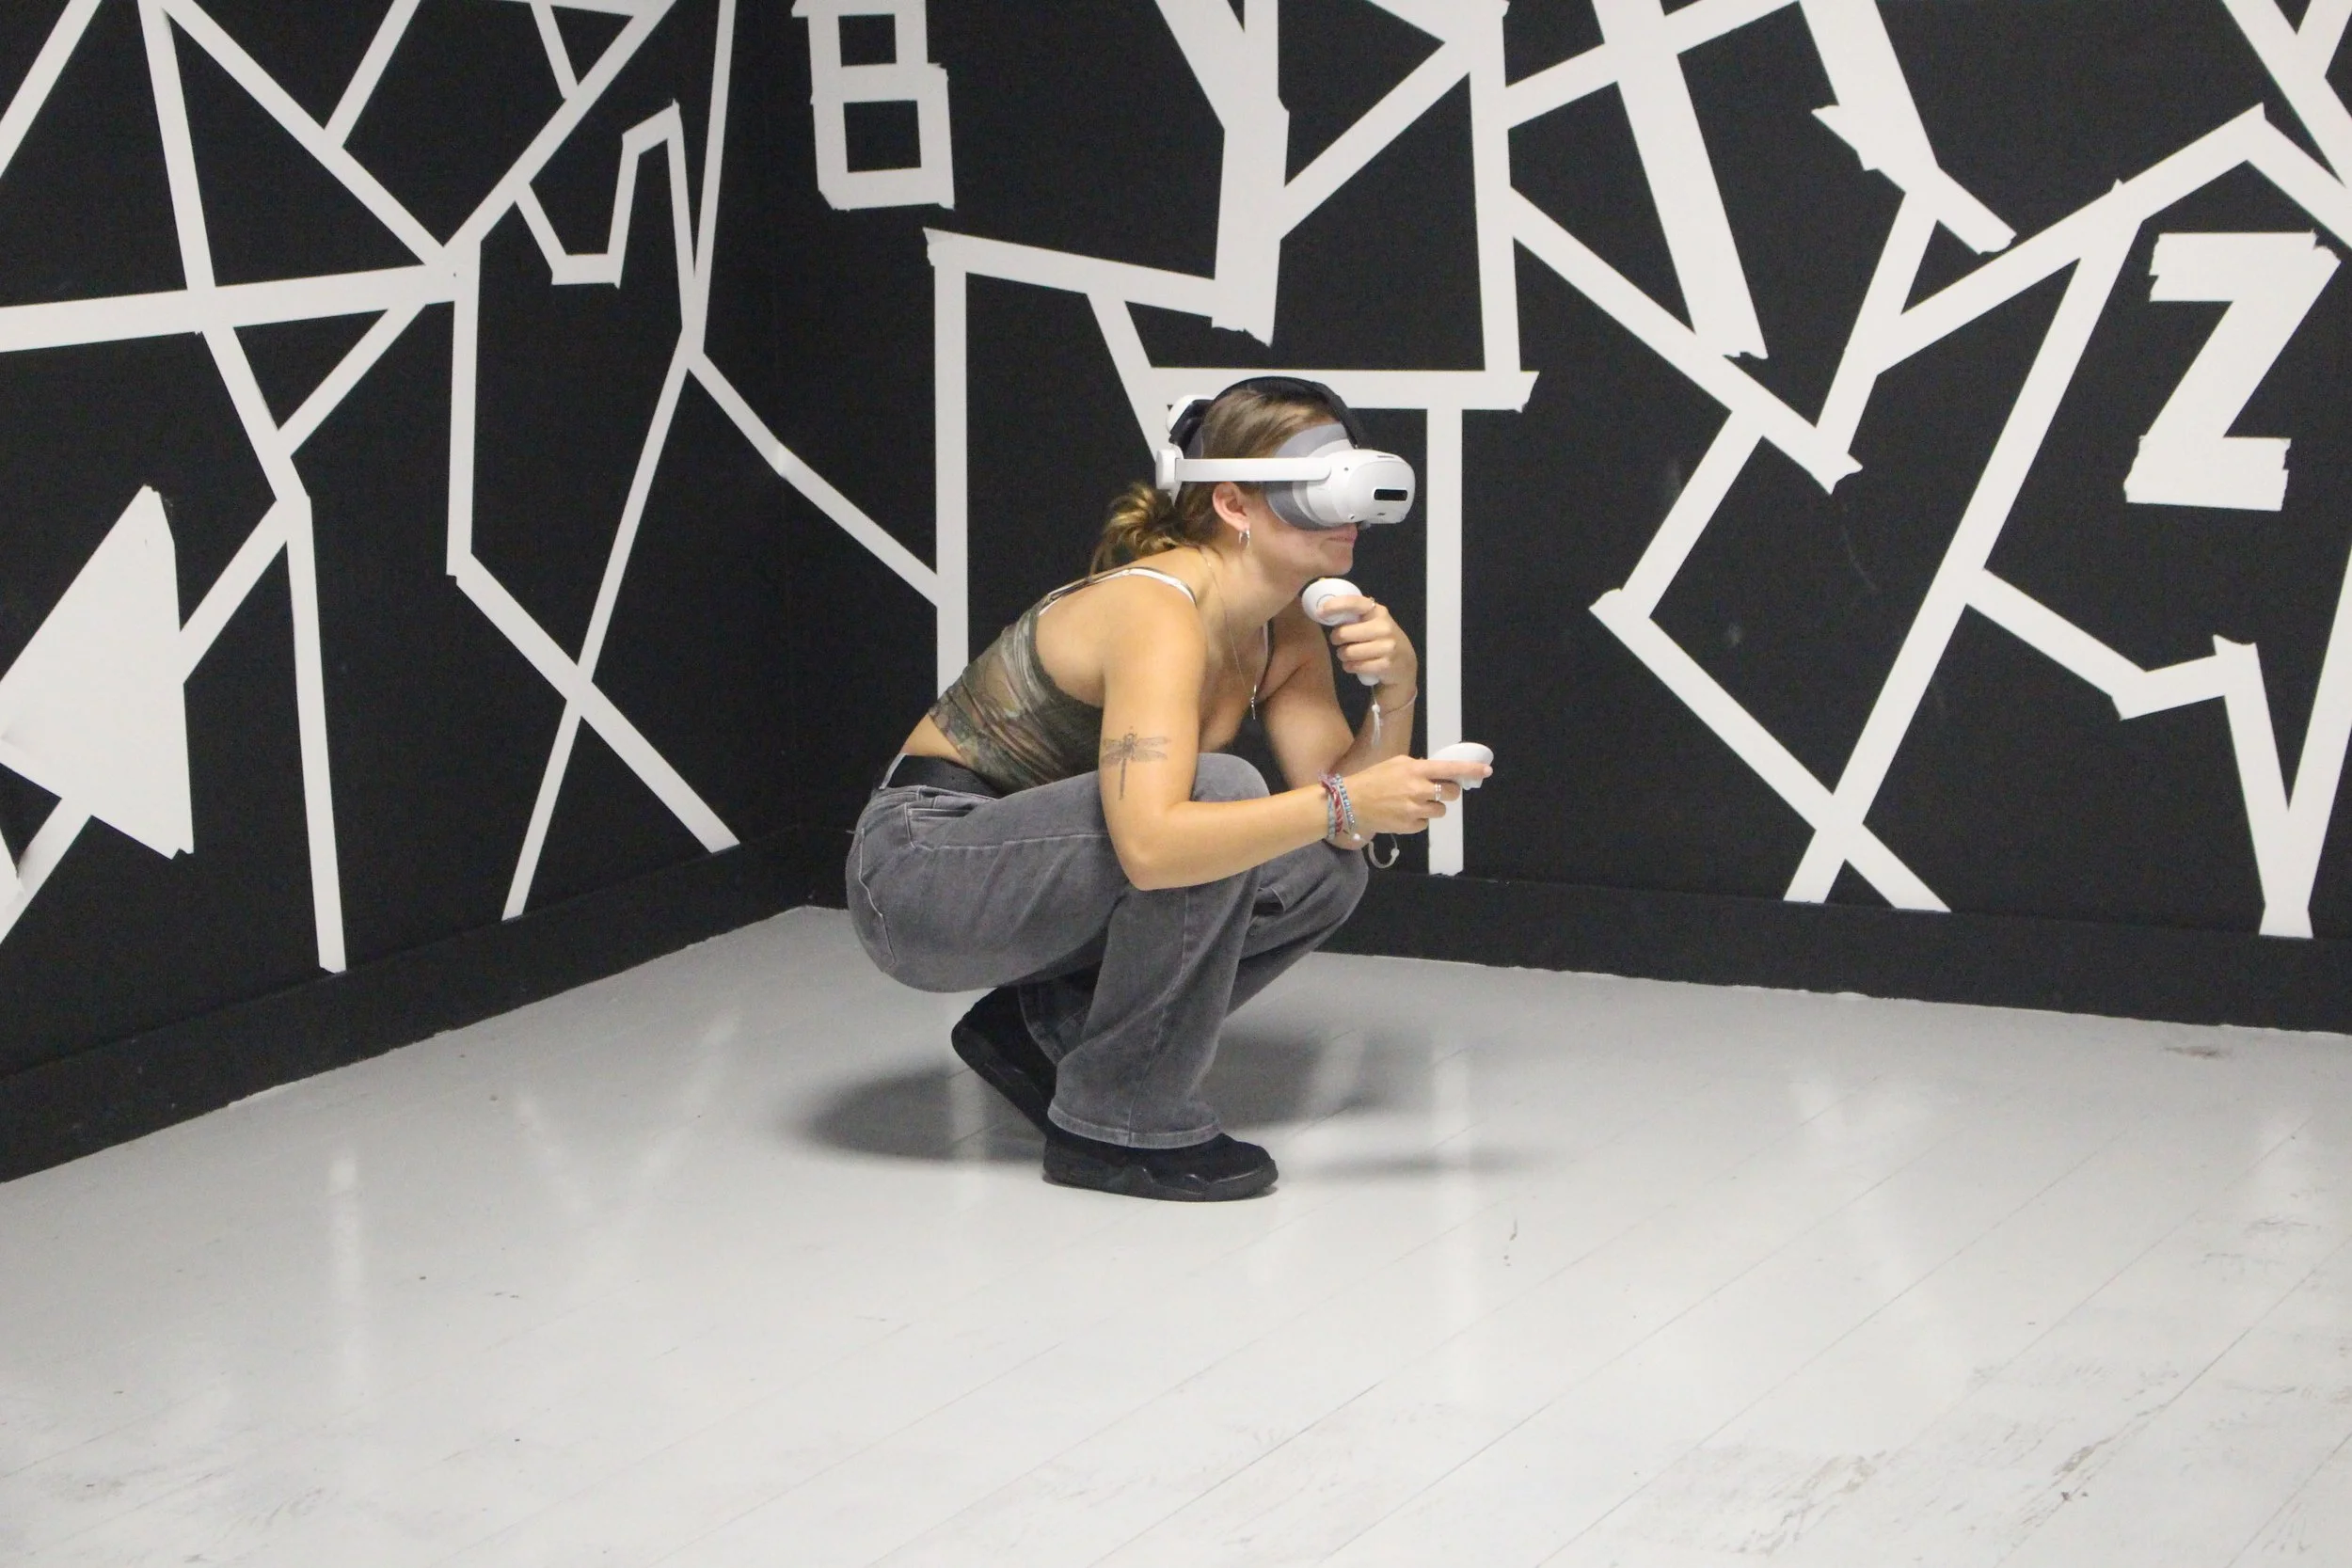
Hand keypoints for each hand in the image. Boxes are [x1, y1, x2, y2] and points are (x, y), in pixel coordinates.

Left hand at [1321, 595, 1417, 689]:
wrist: (1405, 663)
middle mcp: (1384, 626)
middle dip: (1336, 639)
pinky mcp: (1386, 664)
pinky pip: (1356, 666)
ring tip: (1348, 655)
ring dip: (1343, 655)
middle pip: (1344, 633)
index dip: (1334, 606)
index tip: (1320, 612)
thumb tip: (1324, 612)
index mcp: (1377, 611)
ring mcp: (1387, 646)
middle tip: (1339, 642)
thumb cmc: (1381, 639)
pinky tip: (1355, 665)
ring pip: (1348, 652)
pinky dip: (1350, 667)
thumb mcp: (1373, 622)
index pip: (1353, 603)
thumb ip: (1354, 616)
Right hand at [1336, 753, 1492, 838]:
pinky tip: (1403, 813)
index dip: (1470, 770)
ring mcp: (1415, 810)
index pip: (1450, 768)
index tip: (1486, 771)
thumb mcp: (1396, 764)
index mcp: (1416, 770)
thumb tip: (1437, 772)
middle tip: (1434, 790)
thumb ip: (1418, 766)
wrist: (1350, 802)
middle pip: (1451, 793)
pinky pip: (1425, 823)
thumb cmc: (1372, 779)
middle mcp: (1418, 790)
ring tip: (1413, 803)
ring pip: (1440, 810)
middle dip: (1447, 792)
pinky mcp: (1410, 826)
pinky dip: (1419, 819)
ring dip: (1432, 806)